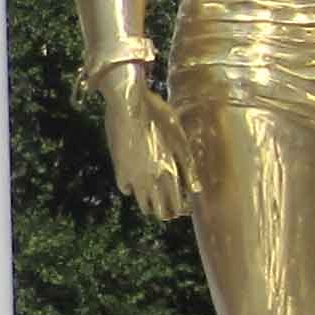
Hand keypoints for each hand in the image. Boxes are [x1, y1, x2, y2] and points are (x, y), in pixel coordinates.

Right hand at [101, 81, 196, 222]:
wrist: (127, 103)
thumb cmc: (158, 115)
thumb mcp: (179, 137)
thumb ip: (188, 165)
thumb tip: (196, 190)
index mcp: (168, 171)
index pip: (176, 204)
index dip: (181, 209)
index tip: (184, 209)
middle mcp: (150, 178)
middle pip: (159, 208)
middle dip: (167, 211)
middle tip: (170, 210)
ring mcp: (132, 175)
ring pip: (141, 202)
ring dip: (149, 204)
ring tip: (154, 202)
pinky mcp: (118, 168)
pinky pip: (125, 188)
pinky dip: (131, 190)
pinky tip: (135, 185)